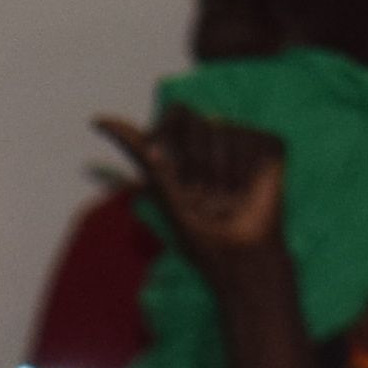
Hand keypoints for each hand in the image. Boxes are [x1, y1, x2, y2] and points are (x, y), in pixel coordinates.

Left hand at [98, 108, 292, 294]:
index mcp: (187, 147)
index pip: (175, 114)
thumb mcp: (161, 188)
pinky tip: (248, 189)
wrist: (238, 253)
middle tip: (203, 194)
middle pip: (193, 118)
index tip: (174, 174)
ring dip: (217, 172)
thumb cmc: (199, 232)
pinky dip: (243, 170)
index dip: (167, 138)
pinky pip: (249, 139)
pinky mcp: (270, 144)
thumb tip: (97, 118)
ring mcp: (245, 139)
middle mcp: (216, 137)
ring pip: (220, 129)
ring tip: (227, 196)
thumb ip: (136, 151)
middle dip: (190, 162)